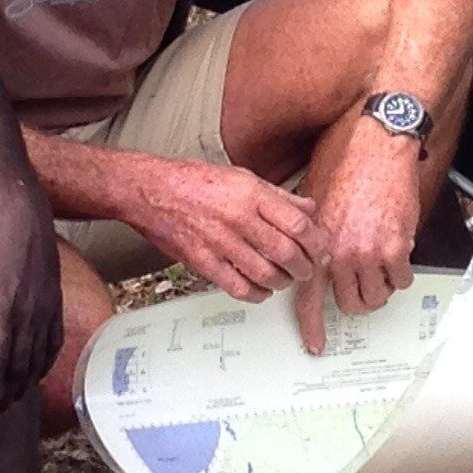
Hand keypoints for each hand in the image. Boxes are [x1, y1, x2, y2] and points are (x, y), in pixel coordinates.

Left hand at [0, 190, 63, 416]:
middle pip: (20, 364)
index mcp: (5, 307)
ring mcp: (47, 309)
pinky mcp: (56, 304)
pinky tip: (35, 376)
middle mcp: (30, 313)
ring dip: (25, 383)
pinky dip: (45, 363)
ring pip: (39, 358)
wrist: (26, 215)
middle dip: (7, 392)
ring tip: (11, 400)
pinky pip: (54, 343)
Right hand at [127, 157, 329, 304]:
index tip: (320, 248)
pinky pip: (238, 287)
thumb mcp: (243, 177)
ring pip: (266, 274)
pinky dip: (257, 294)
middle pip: (287, 253)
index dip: (316, 241)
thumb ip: (278, 196)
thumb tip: (309, 208)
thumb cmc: (195, 181)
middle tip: (307, 269)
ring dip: (282, 282)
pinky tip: (261, 290)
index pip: (298, 223)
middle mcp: (238, 217)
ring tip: (285, 279)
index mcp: (251, 194)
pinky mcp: (203, 261)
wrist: (151, 190)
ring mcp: (219, 241)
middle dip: (304, 267)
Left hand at [296, 119, 420, 351]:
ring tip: (382, 265)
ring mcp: (366, 253)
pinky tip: (398, 251)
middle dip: (360, 298)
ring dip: (382, 287)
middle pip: (350, 304)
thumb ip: (311, 239)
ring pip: (377, 297)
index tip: (316, 344)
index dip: (312, 326)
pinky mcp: (394, 248)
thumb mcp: (315, 204)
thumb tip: (310, 264)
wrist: (378, 151)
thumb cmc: (349, 171)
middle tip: (367, 283)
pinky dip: (402, 272)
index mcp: (317, 246)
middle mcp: (338, 253)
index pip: (308, 298)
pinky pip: (400, 281)